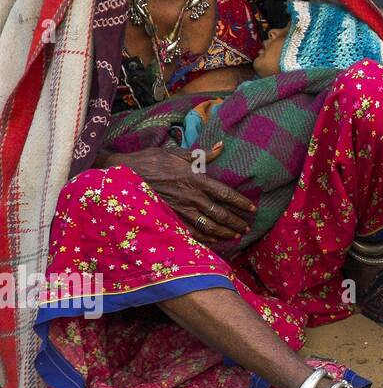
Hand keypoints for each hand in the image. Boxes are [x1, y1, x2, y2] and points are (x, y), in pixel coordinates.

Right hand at [107, 146, 256, 244]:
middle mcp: (190, 196)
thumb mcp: (177, 153)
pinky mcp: (168, 217)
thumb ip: (201, 154)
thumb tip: (221, 146)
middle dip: (236, 222)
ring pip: (207, 226)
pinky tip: (213, 241)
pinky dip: (203, 238)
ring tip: (235, 236)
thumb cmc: (152, 160)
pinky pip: (189, 232)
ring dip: (224, 232)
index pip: (225, 193)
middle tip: (247, 227)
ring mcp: (179, 209)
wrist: (124, 173)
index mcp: (195, 178)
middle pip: (219, 214)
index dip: (241, 203)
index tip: (252, 209)